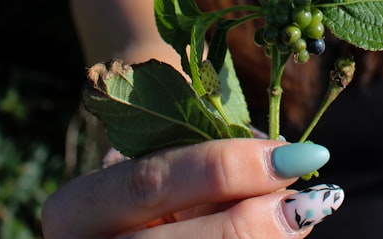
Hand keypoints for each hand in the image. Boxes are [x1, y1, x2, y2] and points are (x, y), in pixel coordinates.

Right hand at [41, 138, 343, 237]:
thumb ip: (211, 156)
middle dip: (247, 224)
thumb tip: (284, 157)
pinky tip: (283, 235)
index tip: (288, 152)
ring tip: (304, 215)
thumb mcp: (164, 157)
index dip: (222, 167)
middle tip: (307, 201)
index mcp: (75, 210)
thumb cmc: (153, 175)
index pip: (148, 183)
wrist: (116, 225)